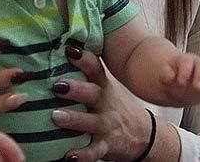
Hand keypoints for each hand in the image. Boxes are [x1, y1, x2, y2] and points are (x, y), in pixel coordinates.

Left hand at [48, 45, 155, 161]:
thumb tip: (58, 50)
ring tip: (56, 116)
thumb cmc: (114, 106)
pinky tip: (69, 156)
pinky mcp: (106, 145)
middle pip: (92, 93)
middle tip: (57, 85)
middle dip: (75, 89)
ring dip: (74, 119)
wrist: (144, 134)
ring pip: (91, 122)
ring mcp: (107, 125)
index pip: (95, 68)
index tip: (69, 48)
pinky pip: (94, 151)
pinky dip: (82, 155)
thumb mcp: (105, 88)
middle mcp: (105, 103)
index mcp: (103, 86)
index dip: (83, 58)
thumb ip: (85, 75)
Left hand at [157, 52, 199, 105]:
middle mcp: (199, 65)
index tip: (181, 82)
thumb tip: (168, 74)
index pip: (186, 62)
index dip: (184, 71)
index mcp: (185, 61)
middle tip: (196, 87)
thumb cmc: (173, 80)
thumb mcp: (166, 78)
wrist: (177, 86)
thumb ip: (166, 75)